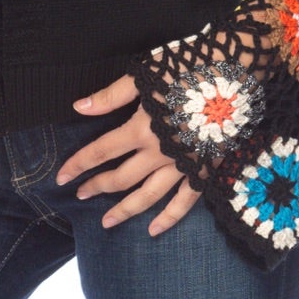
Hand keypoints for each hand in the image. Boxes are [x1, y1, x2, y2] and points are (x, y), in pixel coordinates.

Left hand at [57, 76, 201, 235]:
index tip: (61, 178)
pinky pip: (185, 202)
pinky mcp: (204, 170)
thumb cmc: (188, 67)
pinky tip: (154, 230)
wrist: (236, 72)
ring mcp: (182, 165)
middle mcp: (158, 153)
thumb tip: (79, 107)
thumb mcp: (145, 75)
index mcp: (141, 129)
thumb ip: (111, 96)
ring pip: (147, 196)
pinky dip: (169, 218)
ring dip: (125, 210)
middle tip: (80, 195)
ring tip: (107, 222)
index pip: (100, 152)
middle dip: (97, 187)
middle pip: (120, 177)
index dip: (78, 165)